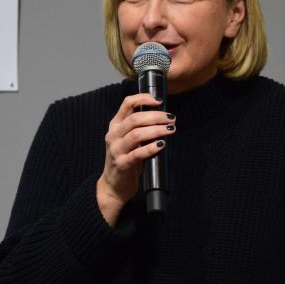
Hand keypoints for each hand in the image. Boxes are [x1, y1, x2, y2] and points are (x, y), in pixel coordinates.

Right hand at [97, 93, 175, 225]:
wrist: (114, 185)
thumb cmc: (126, 159)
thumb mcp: (129, 139)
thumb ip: (140, 128)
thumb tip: (163, 116)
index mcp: (115, 125)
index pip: (127, 103)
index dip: (144, 98)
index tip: (159, 101)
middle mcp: (113, 135)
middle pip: (135, 118)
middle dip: (156, 116)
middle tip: (171, 118)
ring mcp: (116, 150)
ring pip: (137, 134)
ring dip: (157, 130)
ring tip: (170, 130)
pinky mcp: (122, 164)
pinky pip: (138, 153)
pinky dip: (152, 148)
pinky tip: (161, 145)